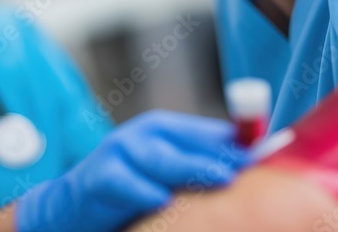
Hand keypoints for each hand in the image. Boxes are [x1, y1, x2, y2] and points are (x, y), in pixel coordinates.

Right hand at [14, 109, 250, 231]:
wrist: (71, 207)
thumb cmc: (129, 190)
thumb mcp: (164, 174)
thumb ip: (196, 166)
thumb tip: (247, 166)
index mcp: (162, 129)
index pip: (205, 131)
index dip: (236, 142)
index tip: (266, 154)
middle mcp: (141, 134)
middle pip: (185, 143)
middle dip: (218, 155)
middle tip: (247, 168)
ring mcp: (118, 153)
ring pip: (159, 160)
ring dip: (191, 168)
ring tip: (222, 178)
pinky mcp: (100, 177)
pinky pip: (125, 183)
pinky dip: (144, 192)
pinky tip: (163, 201)